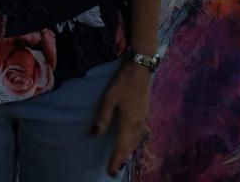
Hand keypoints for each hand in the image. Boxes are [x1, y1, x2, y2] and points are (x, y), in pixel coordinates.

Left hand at [92, 61, 152, 176]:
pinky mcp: (145, 114)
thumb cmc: (123, 82)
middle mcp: (138, 124)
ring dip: (128, 152)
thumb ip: (103, 117)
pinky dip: (133, 143)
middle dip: (122, 159)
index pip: (122, 146)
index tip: (111, 171)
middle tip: (114, 170)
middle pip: (130, 146)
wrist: (140, 68)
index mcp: (129, 122)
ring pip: (136, 141)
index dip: (116, 159)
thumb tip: (95, 134)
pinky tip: (130, 143)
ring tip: (121, 161)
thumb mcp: (109, 97)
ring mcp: (143, 119)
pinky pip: (139, 135)